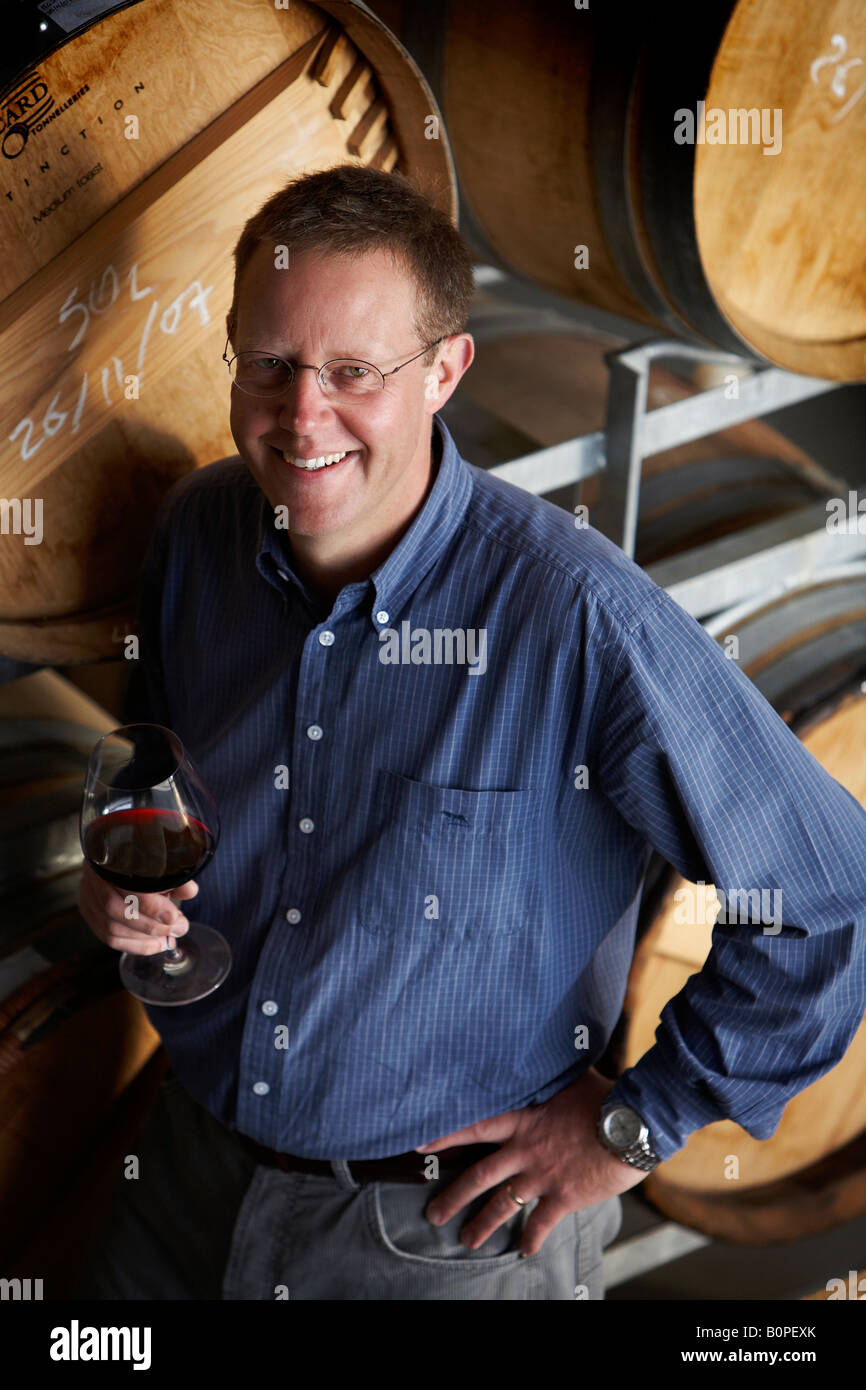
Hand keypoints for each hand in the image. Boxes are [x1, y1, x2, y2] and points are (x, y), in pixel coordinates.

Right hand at [78, 860, 198, 953]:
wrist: (124, 855)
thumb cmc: (147, 859)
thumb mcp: (163, 864)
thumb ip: (176, 877)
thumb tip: (190, 891)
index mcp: (112, 856)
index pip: (125, 886)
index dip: (150, 906)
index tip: (173, 917)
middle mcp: (94, 875)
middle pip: (114, 909)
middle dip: (149, 925)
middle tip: (176, 929)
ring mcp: (87, 894)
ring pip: (109, 927)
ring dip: (142, 939)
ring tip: (166, 939)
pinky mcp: (88, 910)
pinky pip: (107, 937)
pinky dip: (133, 945)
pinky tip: (153, 945)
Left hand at [415, 1067, 650, 1257]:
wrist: (631, 1125)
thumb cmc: (604, 1098)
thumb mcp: (570, 1080)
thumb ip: (551, 1079)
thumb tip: (546, 1054)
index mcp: (524, 1120)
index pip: (475, 1127)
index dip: (446, 1135)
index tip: (420, 1145)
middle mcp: (525, 1150)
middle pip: (479, 1176)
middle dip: (453, 1197)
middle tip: (433, 1213)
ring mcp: (542, 1176)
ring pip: (502, 1204)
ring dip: (482, 1224)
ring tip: (466, 1239)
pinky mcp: (563, 1196)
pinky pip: (541, 1223)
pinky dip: (531, 1238)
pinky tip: (524, 1250)